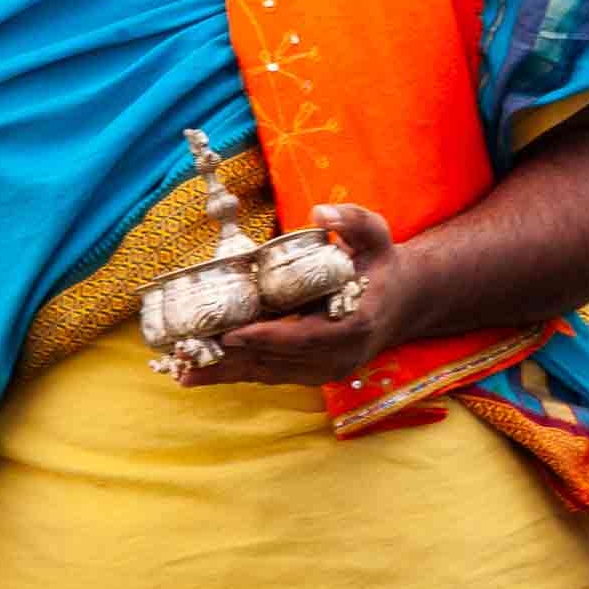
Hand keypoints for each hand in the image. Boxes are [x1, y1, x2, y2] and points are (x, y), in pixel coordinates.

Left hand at [179, 204, 406, 390]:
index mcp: (356, 323)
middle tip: (190, 357)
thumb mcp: (376, 233)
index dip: (268, 337)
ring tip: (185, 373)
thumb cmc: (382, 263)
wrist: (404, 301)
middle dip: (233, 360)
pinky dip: (239, 374)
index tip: (233, 334)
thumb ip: (352, 220)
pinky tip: (204, 375)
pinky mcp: (316, 374)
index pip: (306, 336)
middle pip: (280, 362)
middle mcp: (342, 355)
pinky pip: (274, 375)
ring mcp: (329, 369)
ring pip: (272, 374)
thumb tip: (320, 213)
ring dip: (228, 374)